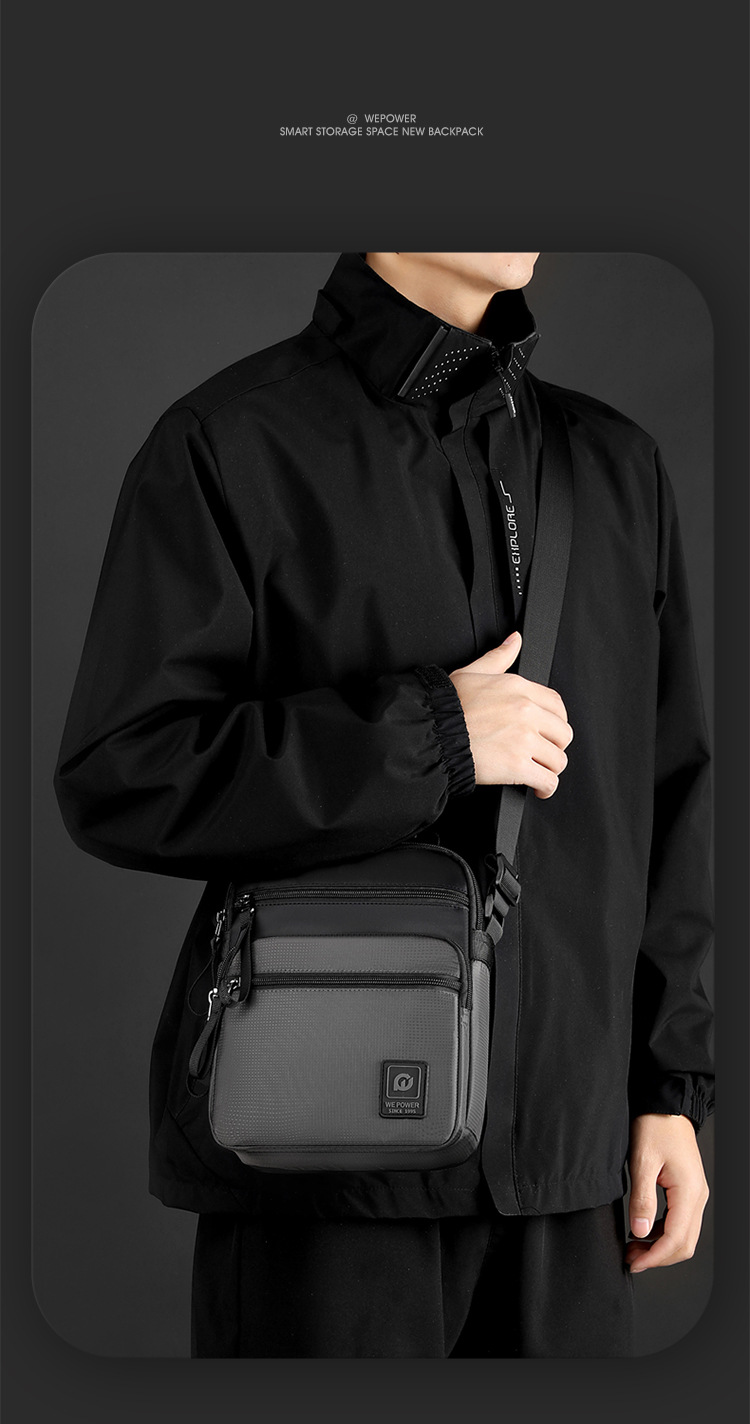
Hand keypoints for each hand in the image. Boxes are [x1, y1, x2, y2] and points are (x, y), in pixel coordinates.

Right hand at [449, 631, 573, 797]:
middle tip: (542, 753)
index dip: (556, 722)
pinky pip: (548, 779)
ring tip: (540, 772)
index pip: (557, 705)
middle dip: (555, 746)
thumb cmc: (445, 707)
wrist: (430, 734)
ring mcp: (524, 739)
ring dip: (551, 768)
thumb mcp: (472, 672)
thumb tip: (514, 640)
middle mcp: (526, 712)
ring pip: (558, 759)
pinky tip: (539, 788)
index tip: (550, 731)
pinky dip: (547, 787)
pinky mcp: (518, 766)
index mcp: (518, 688)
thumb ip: (499, 657)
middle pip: (563, 733)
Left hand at [626, 1113, 709, 1272]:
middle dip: (658, 1257)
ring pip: (684, 1236)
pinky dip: (663, 1233)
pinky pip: (680, 1222)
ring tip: (634, 1247)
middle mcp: (697, 1196)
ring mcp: (695, 1194)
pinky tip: (644, 1231)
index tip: (634, 1263)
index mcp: (688, 1192)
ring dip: (660, 1247)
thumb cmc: (655, 1127)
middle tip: (631, 1258)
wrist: (666, 1106)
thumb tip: (640, 1232)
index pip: (675, 1239)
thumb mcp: (642, 1161)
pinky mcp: (688, 1191)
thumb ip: (642, 1199)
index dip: (654, 1257)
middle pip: (684, 1244)